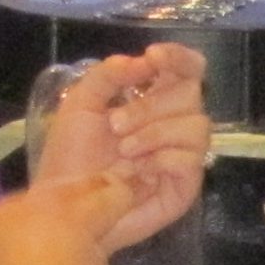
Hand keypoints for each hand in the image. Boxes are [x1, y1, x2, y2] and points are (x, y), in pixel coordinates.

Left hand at [31, 44, 209, 251]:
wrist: (67, 206)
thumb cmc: (71, 157)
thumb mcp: (79, 105)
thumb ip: (108, 74)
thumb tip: (143, 62)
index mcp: (151, 100)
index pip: (185, 69)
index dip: (178, 58)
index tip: (153, 58)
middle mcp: (173, 123)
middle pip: (191, 93)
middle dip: (150, 107)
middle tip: (115, 125)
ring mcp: (183, 154)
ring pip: (197, 125)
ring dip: (155, 133)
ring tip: (125, 151)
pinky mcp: (186, 184)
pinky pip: (191, 158)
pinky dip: (162, 159)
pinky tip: (140, 172)